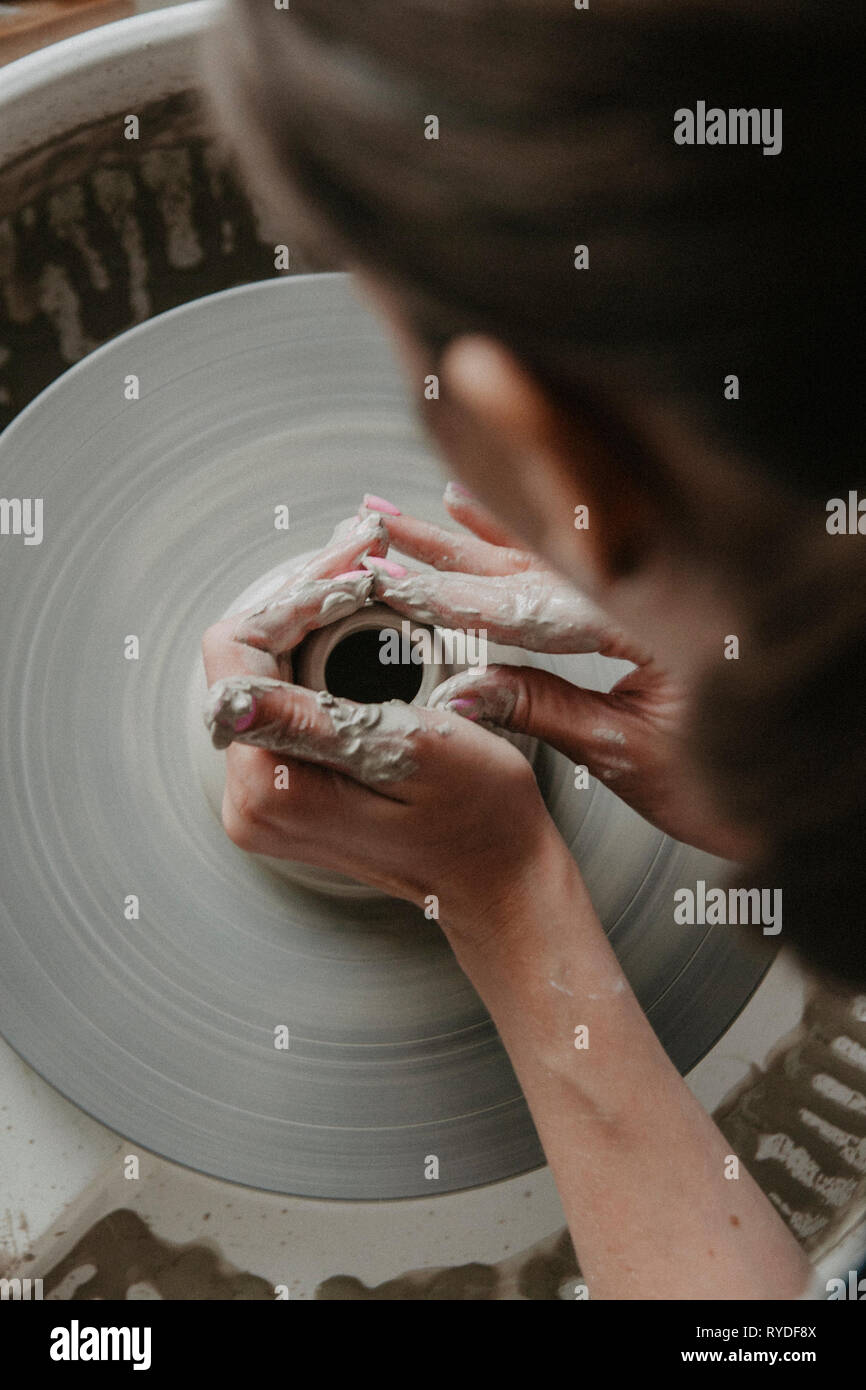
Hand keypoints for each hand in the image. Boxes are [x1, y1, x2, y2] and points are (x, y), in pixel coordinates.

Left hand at [201, 510, 562, 938]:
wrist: (499, 875)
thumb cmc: (477, 818)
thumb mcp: (407, 750)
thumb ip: (313, 721)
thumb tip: (232, 695)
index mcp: (271, 788)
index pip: (237, 652)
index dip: (296, 594)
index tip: (354, 564)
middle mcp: (250, 800)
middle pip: (243, 658)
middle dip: (304, 596)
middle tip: (362, 550)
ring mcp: (262, 798)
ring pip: (260, 672)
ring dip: (309, 618)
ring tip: (362, 573)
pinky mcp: (284, 789)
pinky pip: (280, 700)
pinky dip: (315, 653)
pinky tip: (354, 620)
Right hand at [360, 485, 757, 861]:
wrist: (800, 792)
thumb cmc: (731, 783)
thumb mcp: (625, 754)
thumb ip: (543, 711)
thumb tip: (461, 694)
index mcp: (653, 622)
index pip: (533, 600)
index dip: (459, 592)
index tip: (401, 581)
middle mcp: (656, 590)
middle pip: (536, 561)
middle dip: (453, 547)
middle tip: (385, 525)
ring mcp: (657, 591)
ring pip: (554, 556)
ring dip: (481, 536)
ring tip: (421, 513)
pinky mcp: (655, 603)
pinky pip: (581, 568)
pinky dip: (533, 550)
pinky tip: (492, 528)